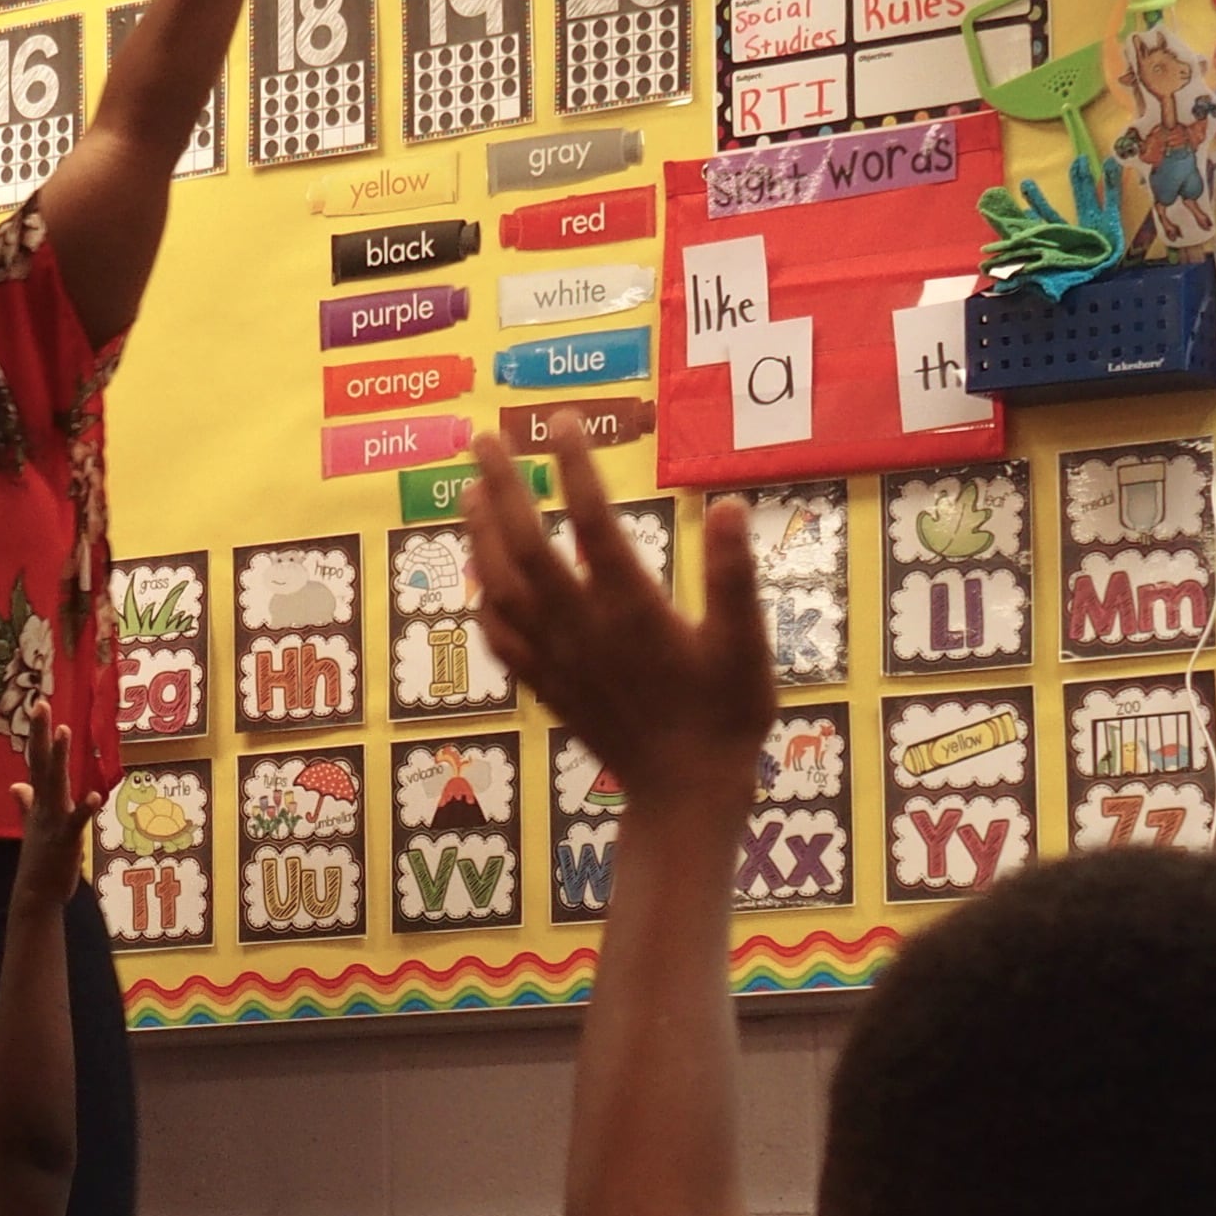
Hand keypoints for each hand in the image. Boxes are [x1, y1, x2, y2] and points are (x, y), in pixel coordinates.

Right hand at [5, 723, 90, 916]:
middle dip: (43, 734)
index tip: (40, 705)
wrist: (35, 895)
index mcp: (39, 802)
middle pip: (42, 763)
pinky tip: (96, 795)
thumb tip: (16, 786)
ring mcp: (53, 822)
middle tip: (41, 704)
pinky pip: (76, 821)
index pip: (37, 761)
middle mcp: (44, 806)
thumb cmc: (38, 861)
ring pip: (56, 784)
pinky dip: (85, 808)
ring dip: (59, 758)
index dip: (39, 734)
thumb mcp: (32, 827)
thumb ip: (25, 805)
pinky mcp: (66, 840)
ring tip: (65, 731)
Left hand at [468, 428, 771, 819]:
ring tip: (469, 491)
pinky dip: (483, 601)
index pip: (592, 521)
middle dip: (501, 486)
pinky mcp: (545, 686)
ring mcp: (555, 658)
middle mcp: (580, 627)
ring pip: (499, 586)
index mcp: (630, 608)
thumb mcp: (745, 645)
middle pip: (525, 544)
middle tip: (481, 437)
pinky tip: (480, 580)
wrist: (684, 795)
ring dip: (479, 535)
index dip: (574, 468)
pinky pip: (498, 637)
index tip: (562, 421)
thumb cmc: (725, 716)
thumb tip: (729, 506)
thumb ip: (733, 576)